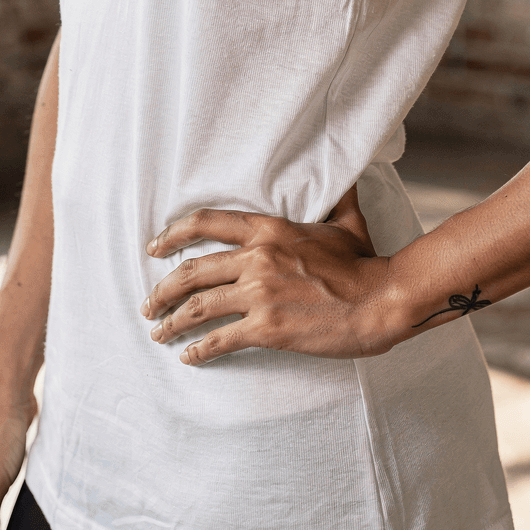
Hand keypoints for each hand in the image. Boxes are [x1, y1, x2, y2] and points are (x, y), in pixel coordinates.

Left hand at [141, 185, 399, 364]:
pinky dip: (199, 350)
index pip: (206, 223)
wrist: (381, 301)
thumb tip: (347, 172)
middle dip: (162, 290)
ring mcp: (260, 293)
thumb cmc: (365, 264)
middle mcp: (257, 257)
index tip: (155, 248)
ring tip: (158, 332)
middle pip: (192, 271)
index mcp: (269, 229)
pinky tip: (189, 357)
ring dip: (171, 321)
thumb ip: (338, 197)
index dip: (173, 234)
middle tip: (149, 304)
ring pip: (198, 307)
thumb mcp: (347, 223)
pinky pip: (220, 339)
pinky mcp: (267, 328)